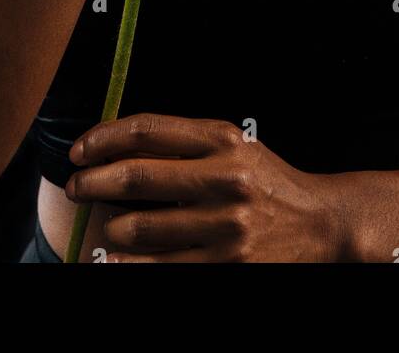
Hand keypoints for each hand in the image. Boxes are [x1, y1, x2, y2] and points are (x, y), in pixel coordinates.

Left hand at [65, 112, 348, 261]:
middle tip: (76, 188)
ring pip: (137, 229)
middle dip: (91, 183)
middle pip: (134, 177)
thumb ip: (183, 142)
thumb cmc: (266, 182)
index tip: (79, 151)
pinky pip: (158, 268)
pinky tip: (115, 259)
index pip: (146, 130)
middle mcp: (225, 178)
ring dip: (110, 229)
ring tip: (108, 227)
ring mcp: (227, 226)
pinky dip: (127, 265)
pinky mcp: (228, 267)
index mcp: (223, 139)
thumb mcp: (234, 146)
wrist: (322, 224)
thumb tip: (112, 146)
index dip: (102, 138)